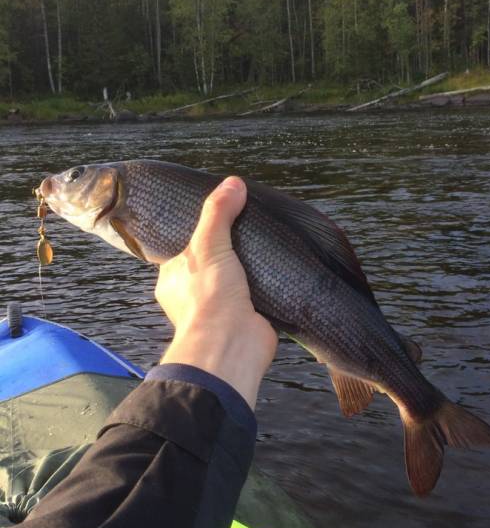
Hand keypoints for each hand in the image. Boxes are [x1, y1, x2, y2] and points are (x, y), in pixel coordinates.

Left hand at [155, 176, 277, 408]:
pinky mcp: (247, 318)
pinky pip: (257, 295)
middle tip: (251, 228)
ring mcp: (221, 308)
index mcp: (174, 278)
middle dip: (232, 251)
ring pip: (237, 279)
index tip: (224, 216)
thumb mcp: (208, 245)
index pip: (187, 247)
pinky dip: (268, 285)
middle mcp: (194, 294)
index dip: (205, 232)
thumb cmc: (208, 298)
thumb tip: (233, 183)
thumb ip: (218, 213)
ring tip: (267, 245)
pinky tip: (279, 269)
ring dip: (251, 268)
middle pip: (215, 262)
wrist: (232, 344)